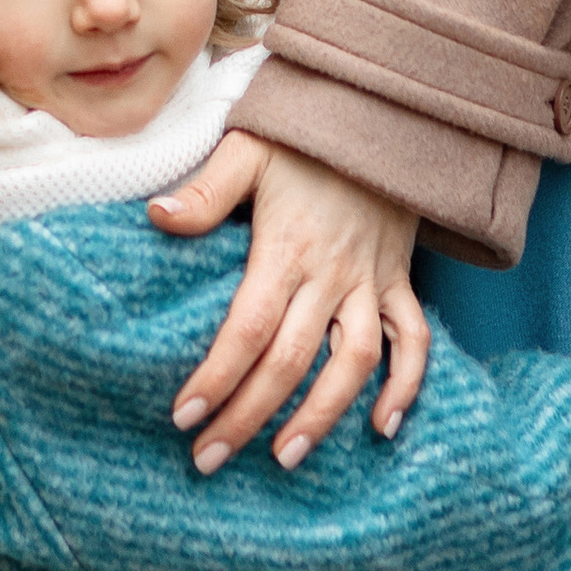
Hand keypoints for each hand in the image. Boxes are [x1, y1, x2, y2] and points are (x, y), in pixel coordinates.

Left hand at [149, 132, 426, 472]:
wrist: (378, 111)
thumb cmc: (301, 132)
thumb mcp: (247, 147)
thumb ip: (205, 189)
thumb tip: (156, 216)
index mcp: (285, 246)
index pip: (247, 327)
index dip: (217, 376)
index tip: (183, 416)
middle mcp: (330, 272)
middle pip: (289, 360)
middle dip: (248, 416)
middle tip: (210, 459)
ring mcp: (370, 279)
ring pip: (352, 363)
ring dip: (322, 416)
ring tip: (284, 458)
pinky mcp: (400, 279)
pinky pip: (414, 342)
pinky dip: (406, 387)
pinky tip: (383, 427)